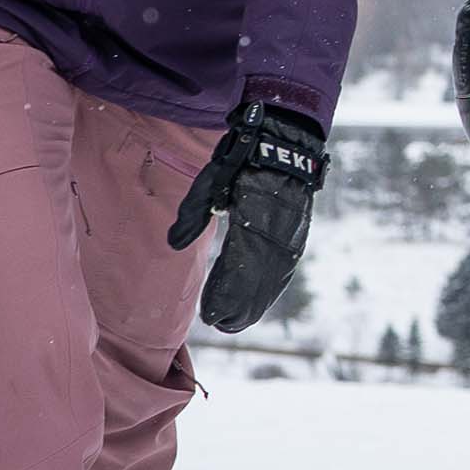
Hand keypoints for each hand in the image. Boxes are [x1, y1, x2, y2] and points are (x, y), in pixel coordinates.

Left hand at [163, 98, 326, 334]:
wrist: (286, 144)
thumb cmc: (243, 160)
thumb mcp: (212, 181)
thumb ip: (193, 215)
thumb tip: (173, 244)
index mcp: (252, 226)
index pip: (238, 273)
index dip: (224, 297)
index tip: (210, 316)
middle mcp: (276, 238)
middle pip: (257, 286)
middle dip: (239, 309)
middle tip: (220, 326)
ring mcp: (290, 240)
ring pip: (272, 282)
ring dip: (255, 304)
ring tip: (237, 322)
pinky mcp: (296, 238)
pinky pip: (283, 272)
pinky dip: (270, 290)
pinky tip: (260, 301)